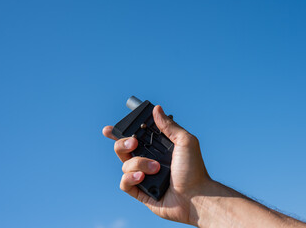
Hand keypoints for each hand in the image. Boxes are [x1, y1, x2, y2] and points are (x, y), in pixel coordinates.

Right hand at [102, 105, 210, 225]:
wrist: (196, 196)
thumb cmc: (194, 170)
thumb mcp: (185, 141)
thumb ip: (169, 125)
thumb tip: (157, 109)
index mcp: (156, 148)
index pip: (133, 137)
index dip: (118, 133)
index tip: (109, 130)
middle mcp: (147, 160)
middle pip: (122, 148)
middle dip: (123, 143)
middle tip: (134, 142)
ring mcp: (143, 176)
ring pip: (125, 165)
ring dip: (139, 164)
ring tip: (156, 168)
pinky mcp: (140, 192)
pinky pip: (124, 183)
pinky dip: (130, 178)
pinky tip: (142, 177)